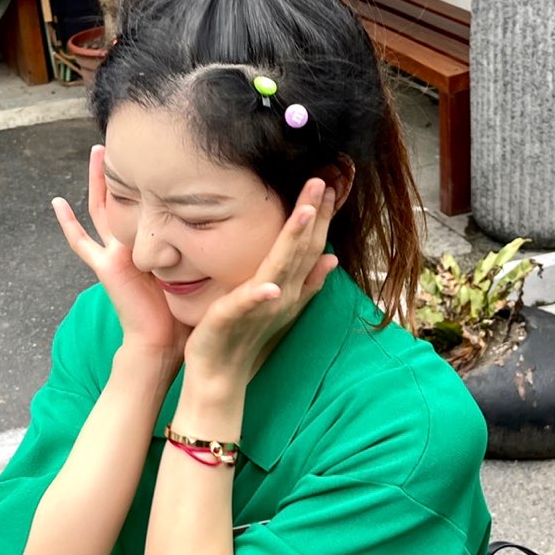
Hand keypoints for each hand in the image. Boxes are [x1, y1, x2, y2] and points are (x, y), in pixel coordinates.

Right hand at [51, 145, 187, 367]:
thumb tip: (238, 225)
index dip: (155, 182)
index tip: (165, 153)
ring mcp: (114, 253)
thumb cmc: (182, 313)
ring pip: (104, 209)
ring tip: (99, 150)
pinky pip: (82, 242)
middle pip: (126, 198)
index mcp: (151, 246)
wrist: (161, 340)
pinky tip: (57, 203)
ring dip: (100, 180)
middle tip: (127, 138)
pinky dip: (68, 224)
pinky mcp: (106, 265)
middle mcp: (131, 245)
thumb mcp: (195, 270)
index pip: (152, 206)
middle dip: (126, 170)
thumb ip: (205, 249)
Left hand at [182, 176, 339, 384]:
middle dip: (313, 216)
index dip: (321, 217)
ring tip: (305, 212)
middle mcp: (283, 295)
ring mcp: (262, 307)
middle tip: (322, 182)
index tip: (329, 185)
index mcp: (291, 288)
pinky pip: (249, 304)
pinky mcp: (234, 318)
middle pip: (303, 251)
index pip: (312, 246)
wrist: (222, 372)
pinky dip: (262, 296)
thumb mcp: (281, 304)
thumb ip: (308, 282)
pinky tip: (271, 288)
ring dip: (294, 241)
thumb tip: (333, 259)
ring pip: (282, 269)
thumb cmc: (246, 334)